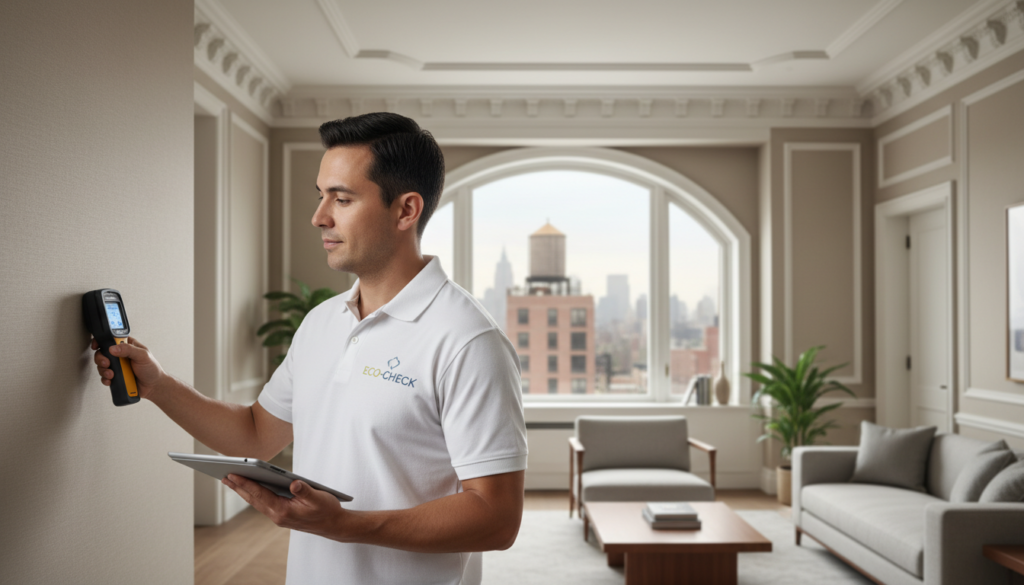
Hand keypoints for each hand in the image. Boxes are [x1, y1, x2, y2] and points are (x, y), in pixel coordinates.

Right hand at [91, 336, 165, 399]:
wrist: (154, 387)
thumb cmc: (152, 369)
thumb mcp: (143, 355)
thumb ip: (129, 349)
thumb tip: (113, 348)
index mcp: (127, 345)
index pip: (111, 339)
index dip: (102, 341)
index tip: (96, 345)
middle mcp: (120, 355)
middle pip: (102, 353)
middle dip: (101, 358)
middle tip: (107, 363)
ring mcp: (117, 366)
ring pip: (102, 365)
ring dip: (103, 370)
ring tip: (112, 374)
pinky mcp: (115, 377)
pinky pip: (104, 377)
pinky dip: (105, 379)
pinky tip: (110, 380)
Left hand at [222, 474, 351, 539]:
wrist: (333, 525)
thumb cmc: (327, 510)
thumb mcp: (319, 498)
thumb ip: (305, 490)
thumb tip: (293, 484)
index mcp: (284, 511)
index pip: (260, 494)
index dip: (246, 483)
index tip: (233, 474)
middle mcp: (277, 516)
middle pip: (254, 499)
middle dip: (239, 487)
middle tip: (225, 476)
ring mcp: (278, 516)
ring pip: (256, 502)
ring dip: (244, 491)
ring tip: (232, 481)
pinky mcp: (281, 515)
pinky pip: (263, 503)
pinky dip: (254, 495)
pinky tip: (250, 488)